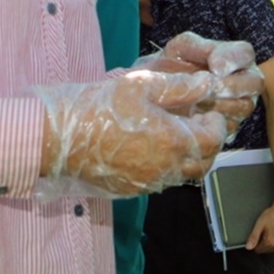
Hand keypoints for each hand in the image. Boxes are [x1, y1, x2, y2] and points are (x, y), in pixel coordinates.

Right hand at [38, 68, 254, 196]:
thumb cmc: (98, 106)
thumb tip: (208, 84)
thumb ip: (180, 87)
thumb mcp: (140, 86)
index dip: (216, 124)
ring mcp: (147, 183)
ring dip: (188, 157)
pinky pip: (160, 181)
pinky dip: (167, 166)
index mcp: (171, 141)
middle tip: (198, 123)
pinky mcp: (131, 190)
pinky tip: (152, 147)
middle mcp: (164, 168)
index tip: (208, 110)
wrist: (57, 138)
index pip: (213, 140)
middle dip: (208, 143)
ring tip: (176, 133)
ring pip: (183, 174)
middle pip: (203, 163)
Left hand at [132, 32, 263, 134]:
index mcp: (233, 58)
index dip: (234, 59)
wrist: (154, 95)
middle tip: (210, 89)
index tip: (215, 67)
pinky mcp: (229, 128)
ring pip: (244, 106)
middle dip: (231, 86)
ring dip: (220, 104)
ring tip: (196, 102)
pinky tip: (194, 118)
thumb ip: (199, 47)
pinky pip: (231, 126)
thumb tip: (219, 67)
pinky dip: (213, 121)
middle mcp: (243, 81)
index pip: (245, 53)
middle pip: (254, 82)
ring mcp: (239, 107)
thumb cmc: (170, 68)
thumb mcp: (179, 50)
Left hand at [245, 197, 273, 252]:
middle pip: (267, 249)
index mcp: (270, 242)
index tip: (260, 234)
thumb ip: (253, 237)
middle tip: (268, 230)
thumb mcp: (260, 224)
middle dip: (266, 242)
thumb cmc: (273, 214)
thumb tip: (248, 247)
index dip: (257, 242)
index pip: (259, 250)